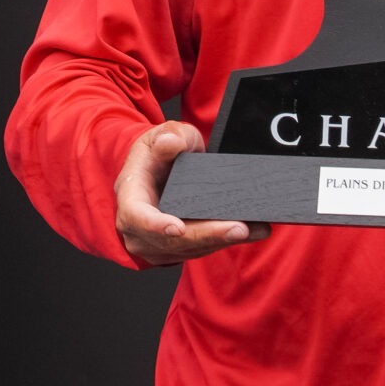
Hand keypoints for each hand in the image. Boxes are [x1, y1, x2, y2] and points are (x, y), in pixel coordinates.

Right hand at [115, 121, 270, 265]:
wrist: (156, 171)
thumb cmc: (156, 154)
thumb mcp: (160, 135)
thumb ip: (168, 136)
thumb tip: (171, 143)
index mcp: (130, 197)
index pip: (137, 216)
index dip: (156, 225)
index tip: (178, 228)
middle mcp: (138, 227)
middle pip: (172, 240)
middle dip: (208, 235)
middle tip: (239, 228)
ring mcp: (156, 243)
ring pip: (191, 249)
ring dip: (223, 241)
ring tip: (254, 229)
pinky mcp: (175, 250)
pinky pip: (201, 250)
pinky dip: (225, 241)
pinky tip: (251, 231)